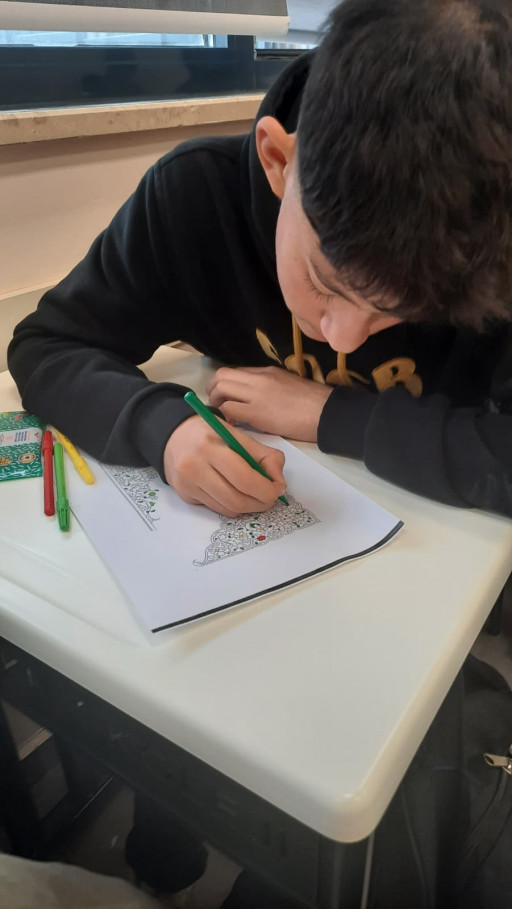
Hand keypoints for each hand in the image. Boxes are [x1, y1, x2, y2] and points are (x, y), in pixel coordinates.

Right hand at [163, 415, 286, 516]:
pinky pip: (217, 509)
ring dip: (248, 507)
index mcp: (210, 446)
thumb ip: (264, 456)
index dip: (267, 490)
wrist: (173, 436)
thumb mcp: (238, 435)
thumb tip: (279, 484)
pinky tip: (235, 493)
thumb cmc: (210, 434)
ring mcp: (188, 484)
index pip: (244, 479)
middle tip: (270, 497)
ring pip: (228, 509)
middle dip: (261, 503)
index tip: (278, 489)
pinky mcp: (185, 496)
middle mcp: (195, 467)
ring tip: (255, 495)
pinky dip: (232, 505)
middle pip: (237, 500)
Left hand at [206, 366, 333, 440]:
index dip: (224, 384)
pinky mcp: (256, 412)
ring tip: (222, 415)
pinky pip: (229, 409)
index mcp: (267, 371)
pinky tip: (231, 424)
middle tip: (217, 405)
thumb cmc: (313, 403)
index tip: (225, 397)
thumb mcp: (288, 384)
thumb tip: (252, 397)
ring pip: (220, 388)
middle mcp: (258, 378)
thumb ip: (268, 386)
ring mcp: (256, 393)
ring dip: (216, 402)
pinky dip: (224, 416)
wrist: (326, 413)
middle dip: (213, 390)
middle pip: (221, 375)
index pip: (235, 371)